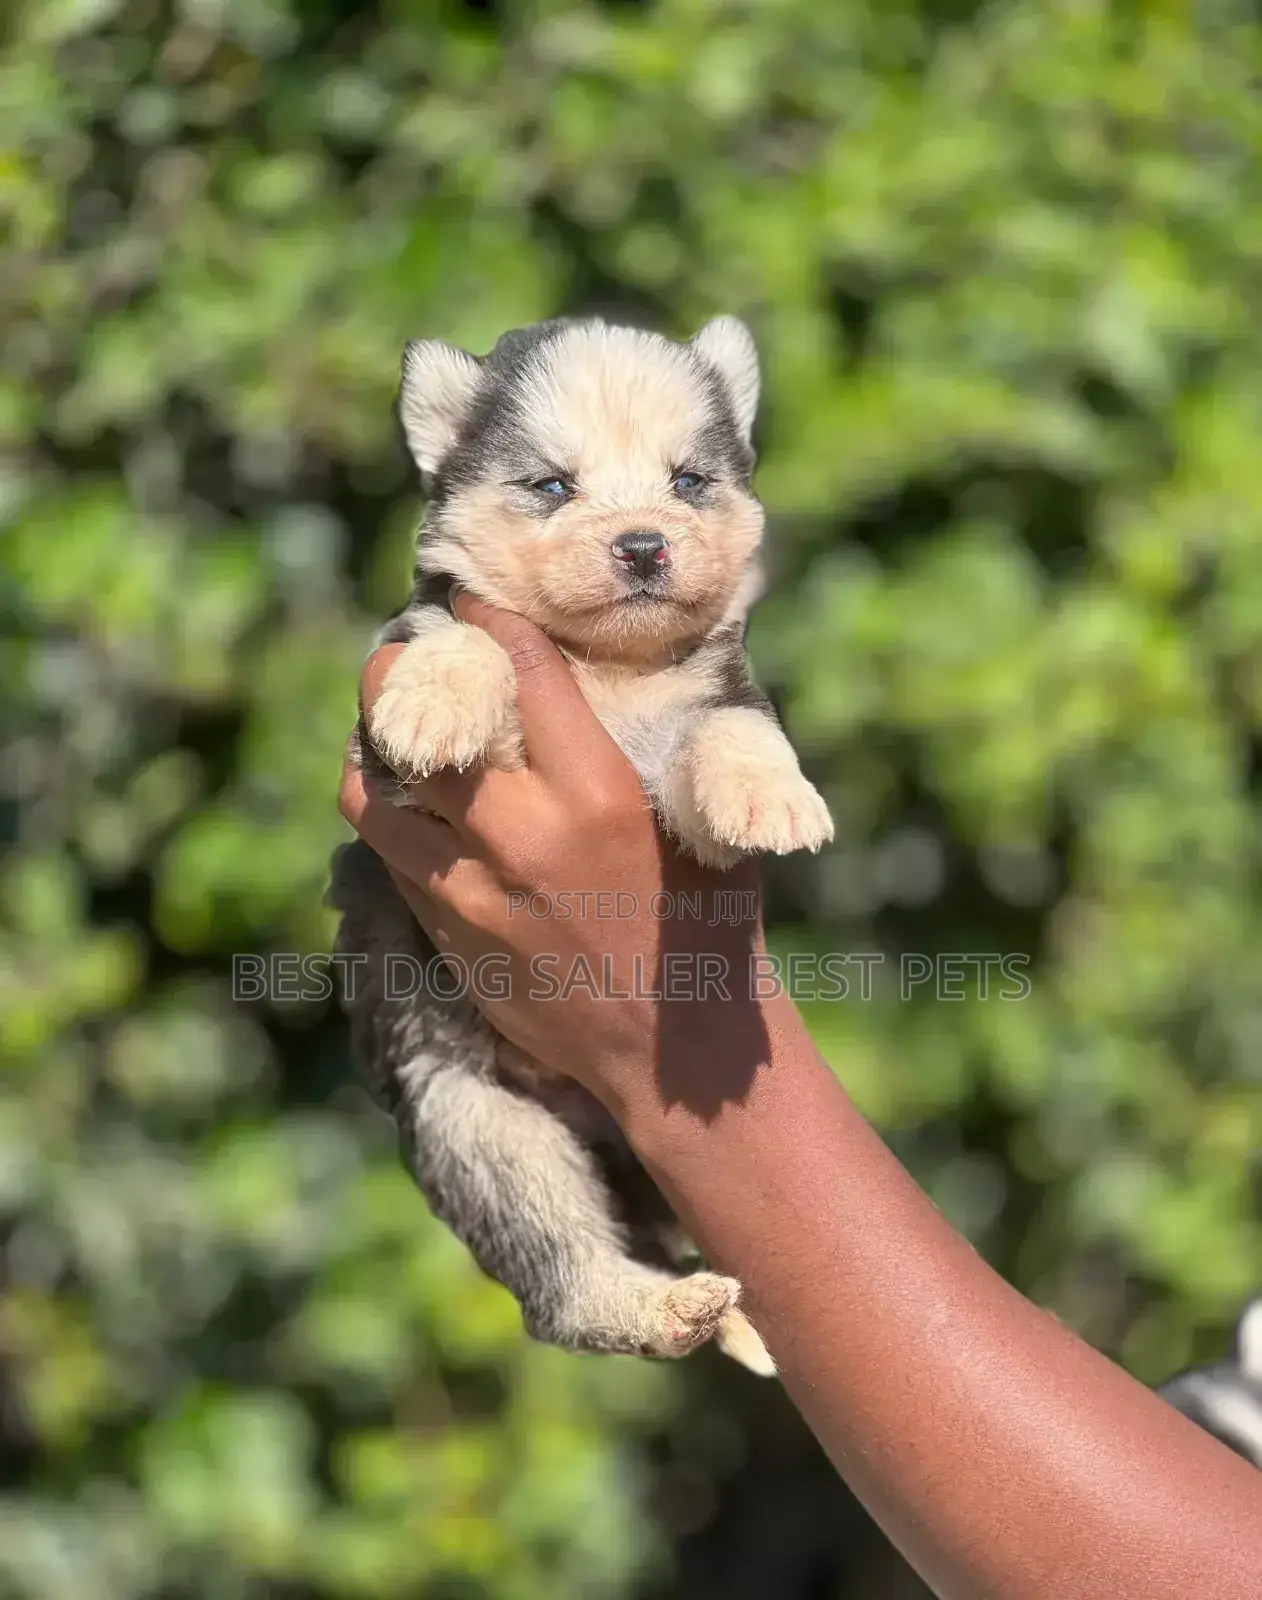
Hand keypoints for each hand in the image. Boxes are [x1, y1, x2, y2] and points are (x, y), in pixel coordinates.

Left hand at [338, 592, 771, 1114]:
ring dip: (373, 748)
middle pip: (421, 725)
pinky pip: (388, 856)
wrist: (677, 1047)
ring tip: (389, 727)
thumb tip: (597, 671)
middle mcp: (524, 836)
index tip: (468, 600)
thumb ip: (647, 744)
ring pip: (375, 795)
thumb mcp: (697, 818)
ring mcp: (473, 892)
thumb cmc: (708, 920)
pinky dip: (385, 814)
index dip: (486, 621)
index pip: (521, 672)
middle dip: (399, 673)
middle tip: (404, 654)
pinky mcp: (446, 936)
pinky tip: (403, 799)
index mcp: (599, 794)